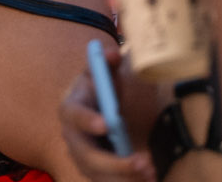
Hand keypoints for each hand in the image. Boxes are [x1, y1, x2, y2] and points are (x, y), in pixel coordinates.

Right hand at [57, 65, 156, 181]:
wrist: (98, 108)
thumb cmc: (101, 89)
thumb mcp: (104, 72)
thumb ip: (108, 63)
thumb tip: (113, 54)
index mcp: (71, 107)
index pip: (74, 114)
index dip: (87, 120)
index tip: (107, 124)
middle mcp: (72, 136)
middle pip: (86, 155)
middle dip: (113, 162)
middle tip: (141, 161)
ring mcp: (81, 156)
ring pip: (97, 174)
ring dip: (123, 176)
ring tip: (150, 172)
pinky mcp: (94, 171)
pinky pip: (107, 181)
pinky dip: (126, 181)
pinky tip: (150, 177)